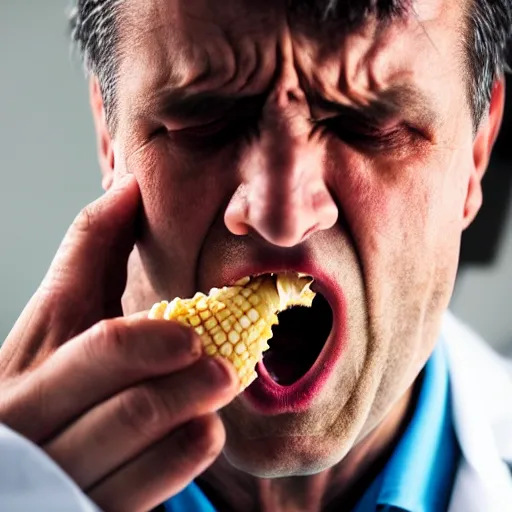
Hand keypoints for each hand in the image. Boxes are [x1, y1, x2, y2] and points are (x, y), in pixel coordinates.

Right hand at [0, 174, 238, 511]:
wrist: (21, 463)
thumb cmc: (49, 372)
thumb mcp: (59, 314)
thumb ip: (90, 252)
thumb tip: (127, 189)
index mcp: (30, 366)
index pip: (100, 342)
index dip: (151, 337)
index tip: (192, 335)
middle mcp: (38, 421)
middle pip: (129, 397)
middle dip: (183, 376)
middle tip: (223, 363)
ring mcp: (64, 473)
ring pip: (143, 438)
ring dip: (194, 407)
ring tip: (221, 384)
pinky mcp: (90, 508)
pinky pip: (150, 486)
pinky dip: (186, 451)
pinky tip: (202, 429)